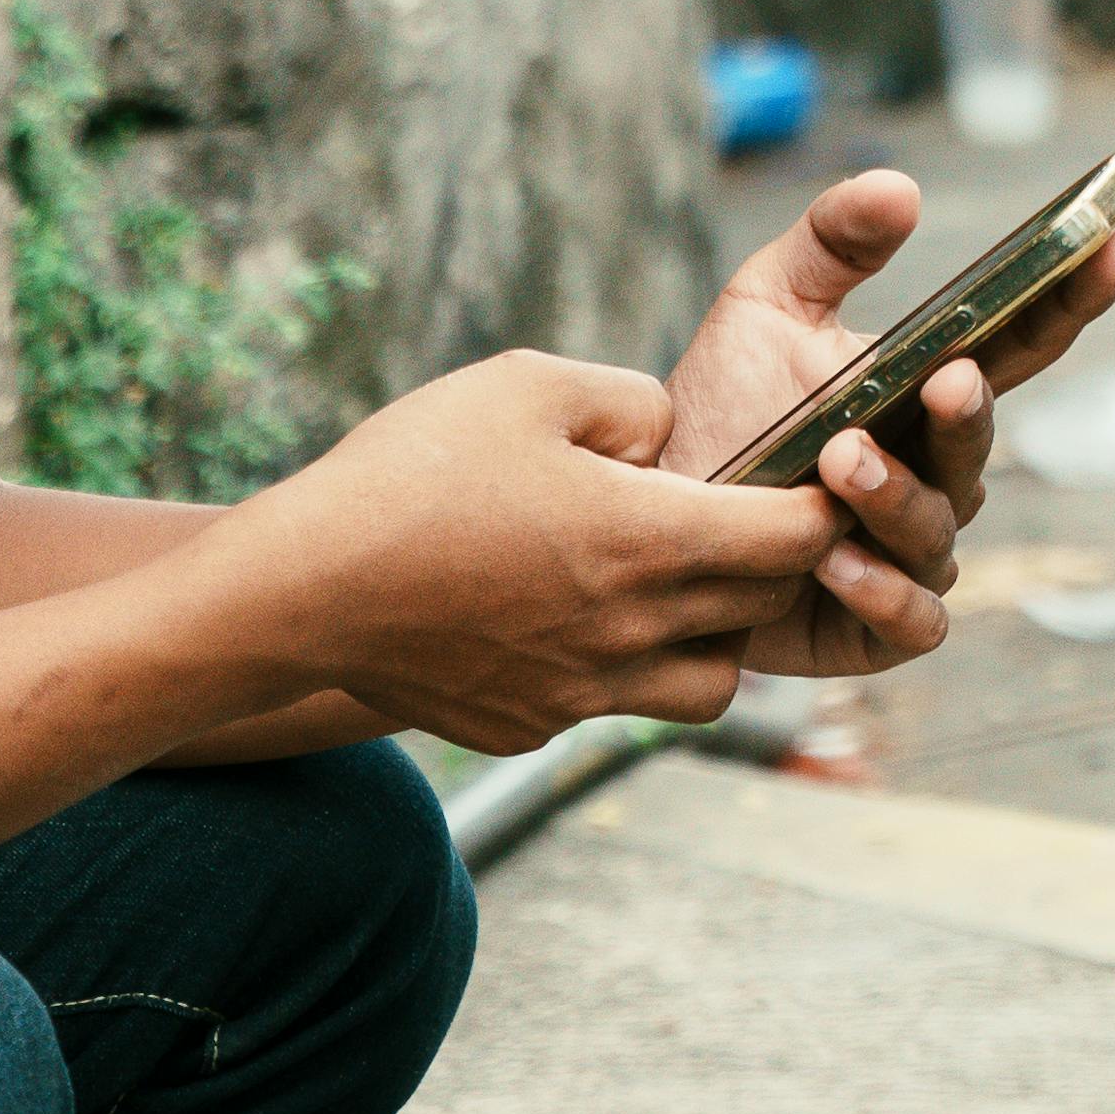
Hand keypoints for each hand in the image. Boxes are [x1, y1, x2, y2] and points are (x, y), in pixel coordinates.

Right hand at [217, 342, 937, 751]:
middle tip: (736, 518)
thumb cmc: (408, 473)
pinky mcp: (532, 726)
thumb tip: (671, 434)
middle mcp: (635, 633)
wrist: (298, 592)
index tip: (807, 476)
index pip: (796, 538)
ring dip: (708, 636)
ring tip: (659, 586)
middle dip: (766, 564)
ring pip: (708, 684)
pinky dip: (614, 668)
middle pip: (762, 610)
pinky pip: (612, 705)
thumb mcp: (525, 387)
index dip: (816, 502)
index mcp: (649, 543)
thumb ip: (628, 401)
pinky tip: (557, 617)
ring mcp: (585, 692)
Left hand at [658, 165, 1114, 601]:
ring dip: (897, 494)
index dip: (1073, 299)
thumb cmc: (715, 411)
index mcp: (925, 394)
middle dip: (967, 414)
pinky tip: (832, 562)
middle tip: (943, 380)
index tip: (1110, 245)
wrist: (643, 516)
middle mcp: (933, 474)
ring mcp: (909, 552)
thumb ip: (831, 242)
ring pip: (940, 528)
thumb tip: (901, 188)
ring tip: (838, 462)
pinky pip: (912, 618)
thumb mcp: (763, 306)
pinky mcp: (872, 626)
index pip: (1020, 344)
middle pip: (979, 442)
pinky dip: (880, 592)